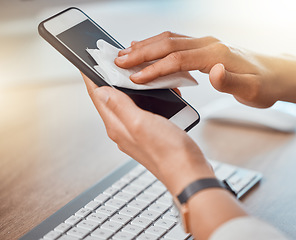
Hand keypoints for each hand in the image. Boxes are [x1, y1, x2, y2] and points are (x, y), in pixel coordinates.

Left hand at [81, 73, 214, 194]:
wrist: (188, 172)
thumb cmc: (168, 152)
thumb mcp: (140, 123)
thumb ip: (120, 106)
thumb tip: (101, 91)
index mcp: (117, 126)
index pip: (97, 97)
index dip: (91, 77)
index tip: (86, 62)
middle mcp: (123, 129)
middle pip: (109, 99)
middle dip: (107, 80)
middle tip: (108, 63)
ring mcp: (135, 132)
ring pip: (125, 104)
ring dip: (126, 88)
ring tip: (128, 74)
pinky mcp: (149, 133)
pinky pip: (140, 111)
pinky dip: (143, 98)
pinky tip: (152, 93)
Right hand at [115, 31, 282, 107]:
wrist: (279, 74)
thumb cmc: (266, 84)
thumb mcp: (252, 90)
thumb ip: (230, 81)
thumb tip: (212, 72)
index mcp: (216, 55)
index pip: (178, 59)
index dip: (155, 68)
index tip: (136, 77)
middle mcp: (209, 45)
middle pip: (168, 43)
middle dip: (142, 52)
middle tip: (118, 60)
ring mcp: (207, 44)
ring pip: (169, 39)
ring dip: (146, 46)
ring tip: (126, 53)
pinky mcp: (206, 48)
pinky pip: (176, 42)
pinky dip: (158, 44)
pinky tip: (149, 48)